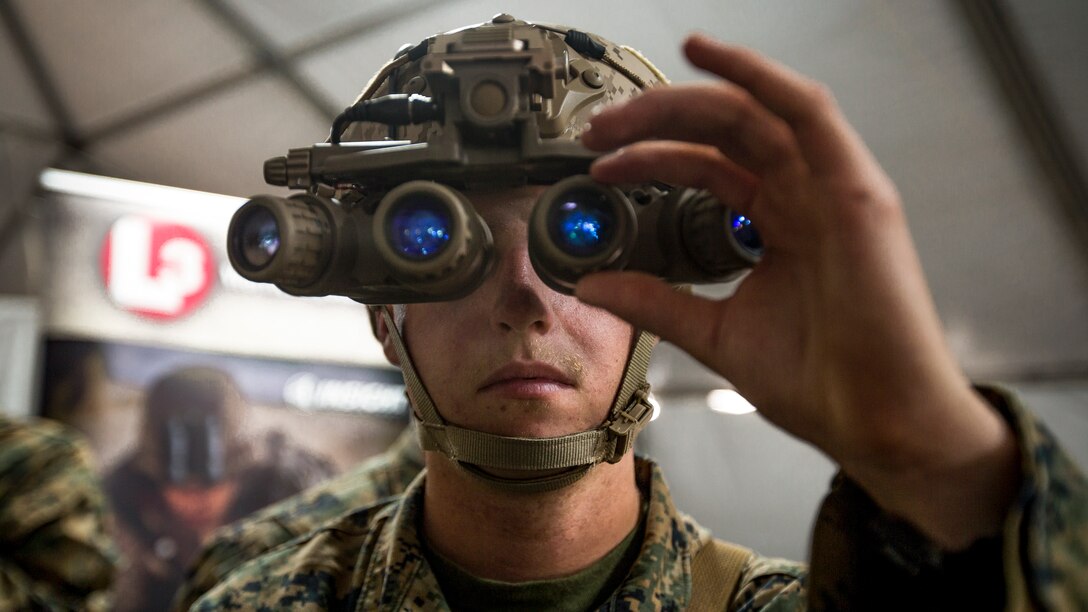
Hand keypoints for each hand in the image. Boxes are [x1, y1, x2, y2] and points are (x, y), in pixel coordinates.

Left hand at [578, 34, 1017, 548]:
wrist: (878, 424)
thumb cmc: (823, 382)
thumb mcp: (716, 334)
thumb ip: (656, 303)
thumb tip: (593, 286)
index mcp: (778, 225)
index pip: (707, 167)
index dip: (649, 158)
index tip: (599, 169)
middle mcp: (804, 198)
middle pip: (722, 132)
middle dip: (653, 124)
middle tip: (596, 135)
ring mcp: (831, 190)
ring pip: (754, 113)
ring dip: (685, 101)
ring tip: (626, 110)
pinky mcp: (856, 190)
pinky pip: (808, 112)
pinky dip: (758, 77)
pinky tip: (709, 57)